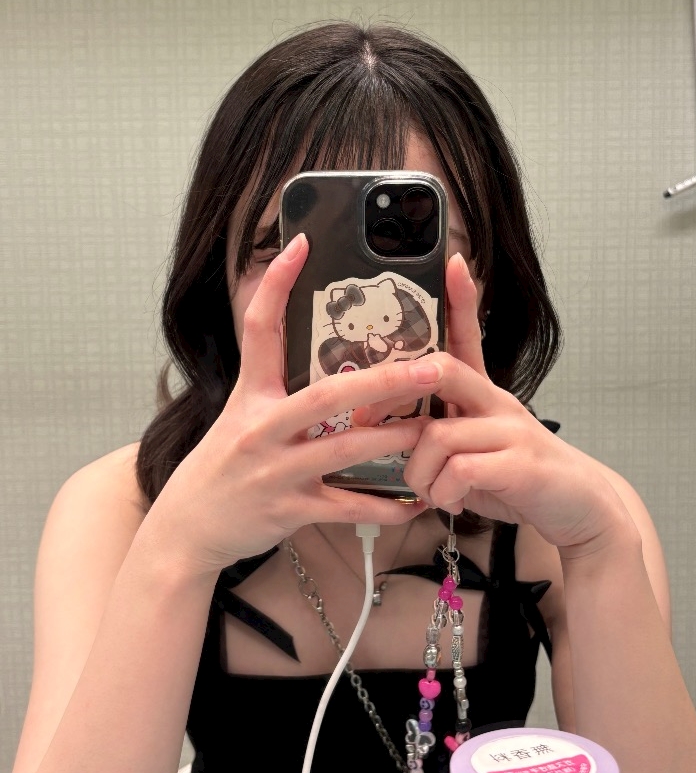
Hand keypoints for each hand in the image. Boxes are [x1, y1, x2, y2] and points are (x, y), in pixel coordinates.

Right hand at [149, 234, 436, 576]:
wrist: (186, 528)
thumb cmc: (221, 467)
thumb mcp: (237, 415)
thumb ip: (270, 383)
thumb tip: (301, 344)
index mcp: (249, 396)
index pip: (258, 328)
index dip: (277, 284)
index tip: (301, 244)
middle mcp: (261, 428)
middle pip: (327, 395)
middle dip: (383, 380)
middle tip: (432, 366)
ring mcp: (276, 471)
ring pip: (345, 449)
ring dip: (394, 438)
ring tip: (433, 426)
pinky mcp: (289, 510)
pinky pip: (346, 507)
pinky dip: (384, 507)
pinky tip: (415, 501)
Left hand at [353, 254, 631, 552]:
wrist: (581, 510)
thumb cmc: (518, 479)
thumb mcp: (478, 449)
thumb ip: (442, 435)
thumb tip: (389, 435)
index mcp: (486, 395)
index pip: (470, 338)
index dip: (462, 300)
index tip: (454, 262)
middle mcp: (499, 403)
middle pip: (443, 370)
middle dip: (395, 393)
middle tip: (368, 421)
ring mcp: (511, 431)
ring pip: (437, 434)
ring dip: (418, 471)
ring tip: (429, 492)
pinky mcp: (520, 465)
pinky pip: (459, 470)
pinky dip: (444, 493)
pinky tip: (453, 504)